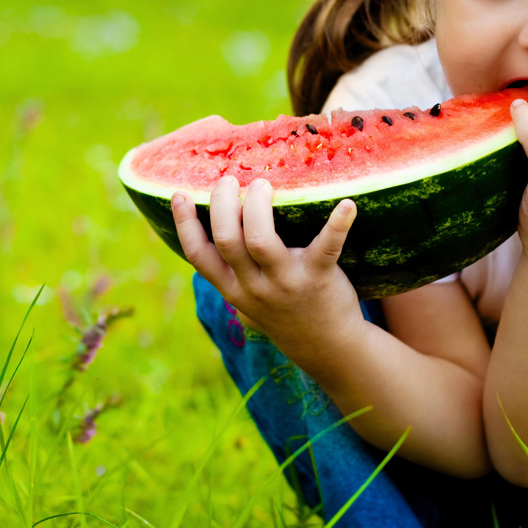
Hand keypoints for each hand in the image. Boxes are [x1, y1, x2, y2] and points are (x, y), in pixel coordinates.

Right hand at [172, 177, 364, 371]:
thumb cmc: (286, 311)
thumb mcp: (249, 301)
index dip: (185, 225)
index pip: (198, 256)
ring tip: (262, 185)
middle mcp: (254, 287)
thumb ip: (233, 272)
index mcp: (233, 289)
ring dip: (257, 206)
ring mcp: (286, 283)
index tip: (180, 195)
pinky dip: (337, 224)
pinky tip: (348, 205)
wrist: (327, 347)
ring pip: (260, 240)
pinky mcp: (318, 278)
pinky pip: (326, 247)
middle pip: (227, 240)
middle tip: (231, 180)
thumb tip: (219, 224)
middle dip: (224, 204)